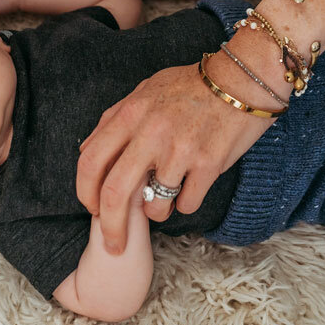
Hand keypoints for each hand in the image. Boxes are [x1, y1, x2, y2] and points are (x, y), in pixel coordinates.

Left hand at [76, 55, 274, 253]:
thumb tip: (86, 150)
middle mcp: (150, 132)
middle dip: (110, 227)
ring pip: (154, 206)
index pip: (90, 160)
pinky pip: (187, 204)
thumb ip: (113, 119)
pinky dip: (184, 204)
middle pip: (114, 194)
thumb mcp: (144, 91)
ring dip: (156, 213)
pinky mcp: (208, 164)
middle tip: (114, 245)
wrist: (240, 79)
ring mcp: (180, 149)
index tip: (91, 208)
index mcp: (130, 113)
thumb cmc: (190, 85)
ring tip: (165, 198)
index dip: (84, 191)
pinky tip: (190, 187)